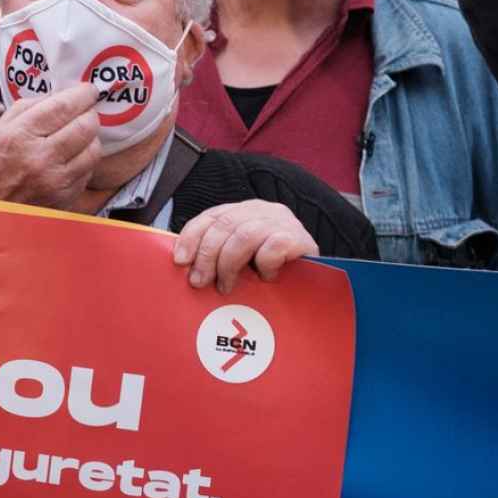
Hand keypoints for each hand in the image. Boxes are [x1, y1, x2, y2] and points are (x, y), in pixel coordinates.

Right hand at [0, 82, 99, 209]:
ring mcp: (56, 183)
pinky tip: (69, 159)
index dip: (83, 94)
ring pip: (93, 150)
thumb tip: (59, 96)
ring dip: (89, 138)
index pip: (64, 106)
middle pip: (86, 126)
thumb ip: (27, 109)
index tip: (88, 90)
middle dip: (89, 114)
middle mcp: (41, 159)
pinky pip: (87, 172)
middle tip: (85, 111)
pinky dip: (83, 162)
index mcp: (20, 136)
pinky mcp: (65, 199)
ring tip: (77, 136)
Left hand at [171, 200, 319, 294]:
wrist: (318, 283)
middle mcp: (262, 211)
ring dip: (229, 263)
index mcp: (244, 212)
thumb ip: (219, 258)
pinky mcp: (300, 239)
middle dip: (207, 255)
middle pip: (225, 224)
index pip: (212, 216)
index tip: (180, 260)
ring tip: (226, 286)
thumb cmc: (273, 274)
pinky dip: (264, 264)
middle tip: (200, 282)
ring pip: (245, 235)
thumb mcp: (242, 262)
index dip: (192, 236)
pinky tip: (265, 278)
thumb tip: (185, 269)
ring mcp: (282, 222)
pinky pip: (274, 247)